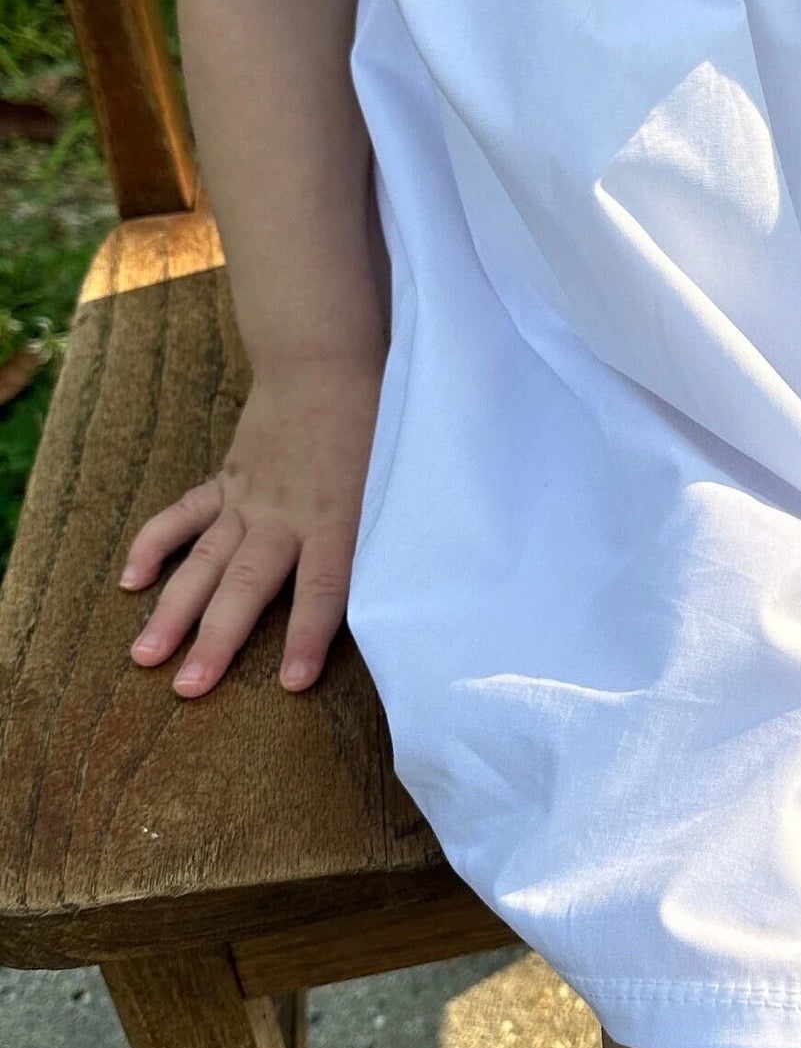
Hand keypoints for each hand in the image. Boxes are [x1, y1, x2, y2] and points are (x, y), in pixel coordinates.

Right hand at [118, 356, 382, 697]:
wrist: (324, 358)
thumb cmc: (377, 418)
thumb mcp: (400, 475)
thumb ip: (397, 528)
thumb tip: (423, 576)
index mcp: (336, 516)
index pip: (324, 587)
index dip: (307, 636)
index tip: (292, 683)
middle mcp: (285, 514)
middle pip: (246, 584)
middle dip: (216, 639)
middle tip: (188, 689)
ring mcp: (248, 498)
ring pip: (204, 560)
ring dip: (173, 609)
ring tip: (144, 657)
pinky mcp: (227, 480)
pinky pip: (183, 515)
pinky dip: (153, 544)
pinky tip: (129, 581)